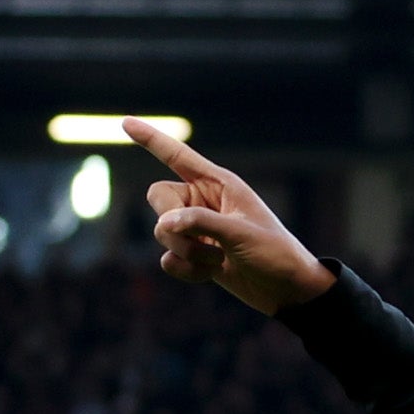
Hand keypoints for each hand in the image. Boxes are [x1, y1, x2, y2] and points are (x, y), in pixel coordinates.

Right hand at [135, 123, 333, 313]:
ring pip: (161, 231)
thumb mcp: (241, 233)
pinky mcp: (195, 256)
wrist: (287, 291)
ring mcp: (197, 229)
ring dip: (185, 251)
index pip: (178, 156)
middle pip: (158, 197)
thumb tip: (163, 224)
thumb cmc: (274, 254)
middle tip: (201, 240)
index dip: (151, 139)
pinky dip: (185, 270)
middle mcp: (203, 202)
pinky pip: (168, 258)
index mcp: (219, 184)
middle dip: (171, 222)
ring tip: (216, 260)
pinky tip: (209, 275)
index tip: (126, 122)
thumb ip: (201, 223)